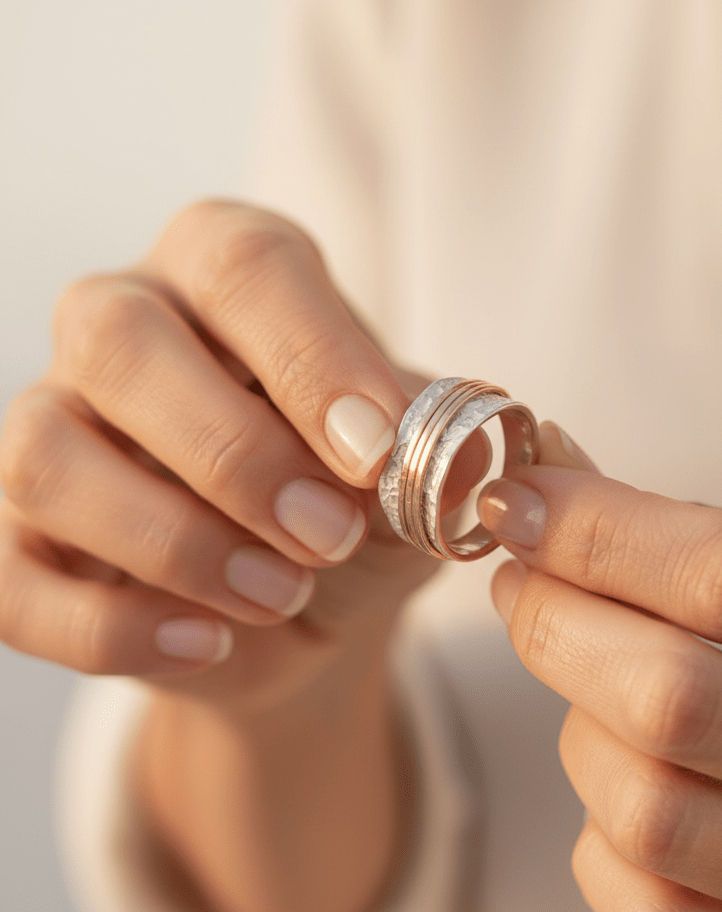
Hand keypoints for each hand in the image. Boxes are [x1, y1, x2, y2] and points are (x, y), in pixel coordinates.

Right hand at [0, 200, 480, 714]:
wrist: (305, 610)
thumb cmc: (360, 512)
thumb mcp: (417, 477)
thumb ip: (445, 455)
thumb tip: (484, 455)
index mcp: (225, 277)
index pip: (246, 266)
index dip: (313, 356)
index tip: (377, 453)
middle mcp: (119, 329)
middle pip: (120, 340)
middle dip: (236, 454)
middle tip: (330, 534)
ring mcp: (51, 429)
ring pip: (45, 455)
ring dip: (176, 541)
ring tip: (280, 593)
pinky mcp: (17, 539)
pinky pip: (9, 578)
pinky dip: (113, 629)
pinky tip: (206, 645)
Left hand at [479, 424, 721, 911]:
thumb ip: (711, 535)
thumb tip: (547, 481)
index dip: (597, 531)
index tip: (517, 502)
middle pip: (671, 698)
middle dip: (556, 625)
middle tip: (525, 587)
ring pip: (647, 814)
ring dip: (583, 739)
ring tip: (598, 699)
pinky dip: (605, 853)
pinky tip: (630, 802)